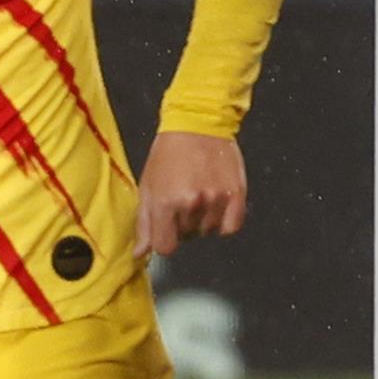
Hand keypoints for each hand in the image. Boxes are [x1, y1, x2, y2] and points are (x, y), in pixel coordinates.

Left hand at [134, 131, 246, 256]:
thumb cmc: (167, 154)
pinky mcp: (236, 195)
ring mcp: (216, 199)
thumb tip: (140, 254)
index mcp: (165, 202)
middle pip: (187, 237)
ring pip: (208, 232)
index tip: (165, 227)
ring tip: (198, 193)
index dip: (164, 239)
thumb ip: (144, 223)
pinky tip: (215, 202)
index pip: (165, 247)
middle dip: (182, 224)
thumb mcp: (147, 185)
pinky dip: (223, 221)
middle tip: (181, 197)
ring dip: (203, 220)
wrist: (197, 124)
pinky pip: (230, 227)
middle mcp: (191, 203)